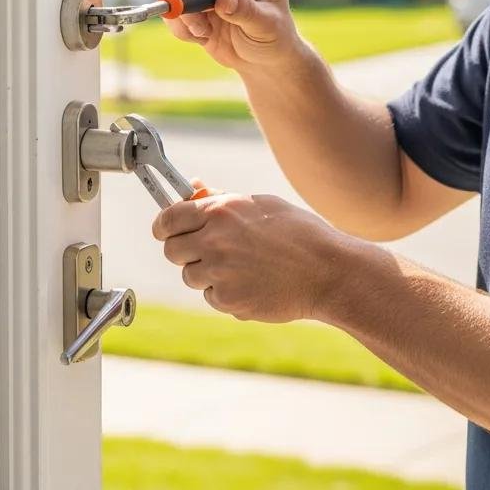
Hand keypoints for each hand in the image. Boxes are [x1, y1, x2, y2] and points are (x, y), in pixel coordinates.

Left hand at [152, 180, 353, 322]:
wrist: (326, 270)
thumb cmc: (298, 232)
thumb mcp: (260, 205)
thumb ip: (221, 199)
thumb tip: (191, 189)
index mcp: (221, 211)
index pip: (168, 218)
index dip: (163, 226)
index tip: (166, 230)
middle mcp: (214, 240)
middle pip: (172, 250)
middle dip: (184, 251)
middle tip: (208, 251)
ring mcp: (219, 272)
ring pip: (190, 275)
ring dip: (207, 273)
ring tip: (241, 266)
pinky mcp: (226, 300)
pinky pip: (211, 296)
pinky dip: (225, 292)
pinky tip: (252, 283)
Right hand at [162, 0, 303, 72]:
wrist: (264, 59)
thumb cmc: (275, 37)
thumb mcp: (267, 26)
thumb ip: (246, 12)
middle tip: (198, 26)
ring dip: (185, 14)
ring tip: (205, 34)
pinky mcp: (195, 4)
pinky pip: (175, 10)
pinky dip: (181, 26)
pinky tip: (202, 37)